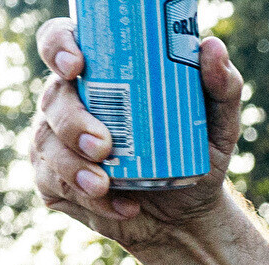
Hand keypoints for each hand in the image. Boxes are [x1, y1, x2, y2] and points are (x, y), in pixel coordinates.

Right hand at [29, 20, 243, 247]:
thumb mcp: (218, 124)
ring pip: (46, 143)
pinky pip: (54, 184)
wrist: (189, 215)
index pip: (61, 44)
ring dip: (73, 166)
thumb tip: (211, 47)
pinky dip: (90, 199)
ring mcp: (56, 141)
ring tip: (105, 184)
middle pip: (53, 98)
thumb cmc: (197, 157)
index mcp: (98, 76)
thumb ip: (221, 86)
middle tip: (103, 144)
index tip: (76, 67)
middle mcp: (69, 103)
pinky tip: (124, 208)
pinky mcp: (54, 180)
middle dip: (72, 122)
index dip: (58, 47)